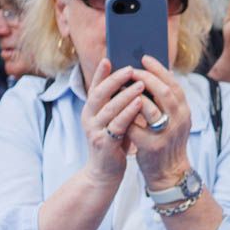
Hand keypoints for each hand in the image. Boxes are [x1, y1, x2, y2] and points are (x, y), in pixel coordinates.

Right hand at [80, 58, 147, 185]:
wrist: (105, 172)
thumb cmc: (114, 143)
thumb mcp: (115, 120)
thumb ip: (120, 105)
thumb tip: (136, 82)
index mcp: (91, 110)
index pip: (95, 87)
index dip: (101, 73)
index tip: (109, 57)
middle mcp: (89, 118)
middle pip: (99, 94)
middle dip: (114, 79)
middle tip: (130, 68)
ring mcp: (95, 130)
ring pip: (109, 108)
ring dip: (125, 94)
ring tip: (140, 83)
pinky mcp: (104, 142)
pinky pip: (118, 124)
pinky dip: (129, 112)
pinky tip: (139, 103)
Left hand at [127, 56, 193, 188]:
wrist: (169, 173)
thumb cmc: (166, 141)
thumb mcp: (174, 120)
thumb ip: (165, 102)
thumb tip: (149, 76)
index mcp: (185, 111)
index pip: (174, 84)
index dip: (159, 69)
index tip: (144, 58)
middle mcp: (180, 120)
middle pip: (164, 91)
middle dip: (145, 78)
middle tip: (130, 70)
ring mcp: (166, 133)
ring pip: (149, 107)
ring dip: (133, 95)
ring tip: (121, 87)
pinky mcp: (152, 146)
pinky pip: (135, 126)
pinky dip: (125, 115)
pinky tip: (117, 108)